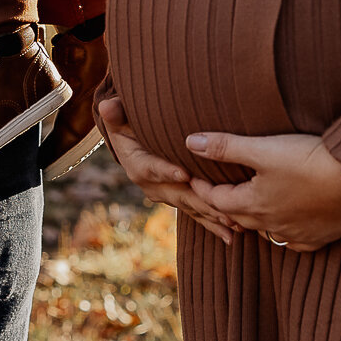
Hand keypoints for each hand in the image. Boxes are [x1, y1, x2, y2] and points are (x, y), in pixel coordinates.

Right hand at [98, 97, 236, 245]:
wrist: (132, 142)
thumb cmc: (129, 124)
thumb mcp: (119, 117)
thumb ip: (116, 113)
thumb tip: (106, 106)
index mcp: (137, 165)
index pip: (151, 169)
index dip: (166, 171)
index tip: (184, 174)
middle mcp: (152, 186)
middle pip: (178, 194)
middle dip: (201, 202)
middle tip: (223, 208)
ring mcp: (167, 196)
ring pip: (191, 207)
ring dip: (212, 216)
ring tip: (234, 225)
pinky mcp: (180, 200)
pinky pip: (197, 213)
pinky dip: (215, 222)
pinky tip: (233, 234)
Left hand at [187, 131, 340, 251]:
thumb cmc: (308, 159)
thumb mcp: (263, 149)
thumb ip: (225, 146)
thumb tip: (190, 141)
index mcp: (255, 204)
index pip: (218, 201)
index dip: (203, 188)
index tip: (193, 179)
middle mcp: (273, 225)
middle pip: (240, 217)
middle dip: (225, 205)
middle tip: (215, 194)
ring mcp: (298, 234)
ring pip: (267, 231)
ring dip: (254, 219)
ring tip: (248, 207)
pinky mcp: (321, 237)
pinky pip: (295, 241)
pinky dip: (285, 231)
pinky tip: (287, 226)